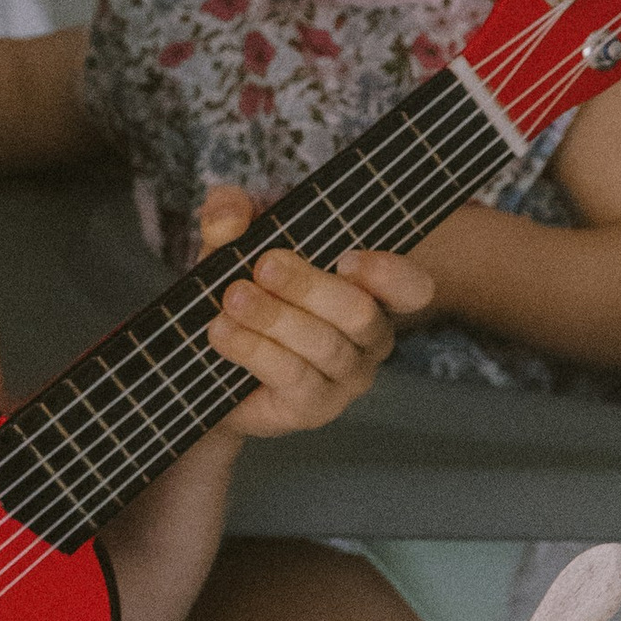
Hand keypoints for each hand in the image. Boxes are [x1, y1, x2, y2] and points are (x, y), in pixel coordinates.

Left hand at [195, 187, 431, 437]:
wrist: (209, 363)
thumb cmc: (242, 291)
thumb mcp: (232, 243)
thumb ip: (229, 216)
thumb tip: (229, 213)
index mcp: (368, 291)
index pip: (411, 287)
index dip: (390, 273)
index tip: (345, 257)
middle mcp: (369, 338)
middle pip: (360, 313)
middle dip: (309, 286)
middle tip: (264, 266)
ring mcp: (346, 377)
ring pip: (324, 345)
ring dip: (275, 317)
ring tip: (233, 297)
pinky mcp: (315, 407)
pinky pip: (293, 376)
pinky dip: (254, 349)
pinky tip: (222, 330)